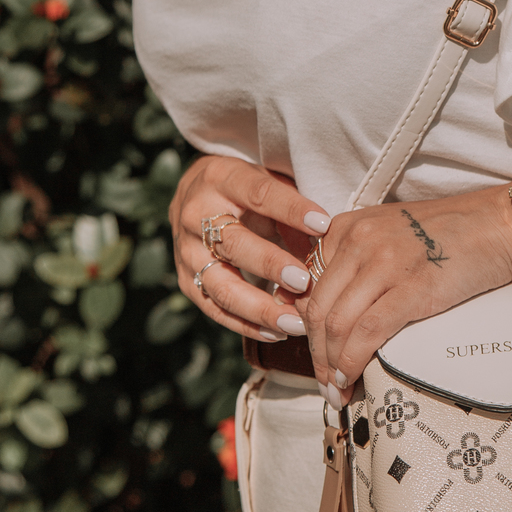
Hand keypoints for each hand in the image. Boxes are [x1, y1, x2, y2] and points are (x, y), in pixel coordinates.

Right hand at [169, 155, 331, 342]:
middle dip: (270, 265)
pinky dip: (247, 325)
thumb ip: (293, 213)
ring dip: (261, 308)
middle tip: (304, 282)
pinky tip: (276, 333)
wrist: (196, 194)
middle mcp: (195, 214)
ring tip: (296, 322)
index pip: (258, 194)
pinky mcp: (186, 280)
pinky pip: (215, 309)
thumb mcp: (268, 184)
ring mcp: (186, 251)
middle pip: (233, 244)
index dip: (291, 209)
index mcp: (221, 178)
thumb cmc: (246, 190)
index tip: (323, 224)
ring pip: (221, 285)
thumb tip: (326, 250)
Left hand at [292, 185, 511, 406]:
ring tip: (339, 389)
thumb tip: (327, 316)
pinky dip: (353, 362)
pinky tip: (353, 378)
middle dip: (315, 356)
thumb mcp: (388, 236)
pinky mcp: (413, 287)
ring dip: (332, 366)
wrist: (499, 224)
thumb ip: (355, 264)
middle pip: (317, 311)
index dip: (305, 330)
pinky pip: (368, 332)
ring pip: (337, 325)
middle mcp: (359, 240)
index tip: (316, 357)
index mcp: (347, 228)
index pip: (308, 287)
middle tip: (325, 384)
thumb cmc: (450, 234)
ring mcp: (385, 262)